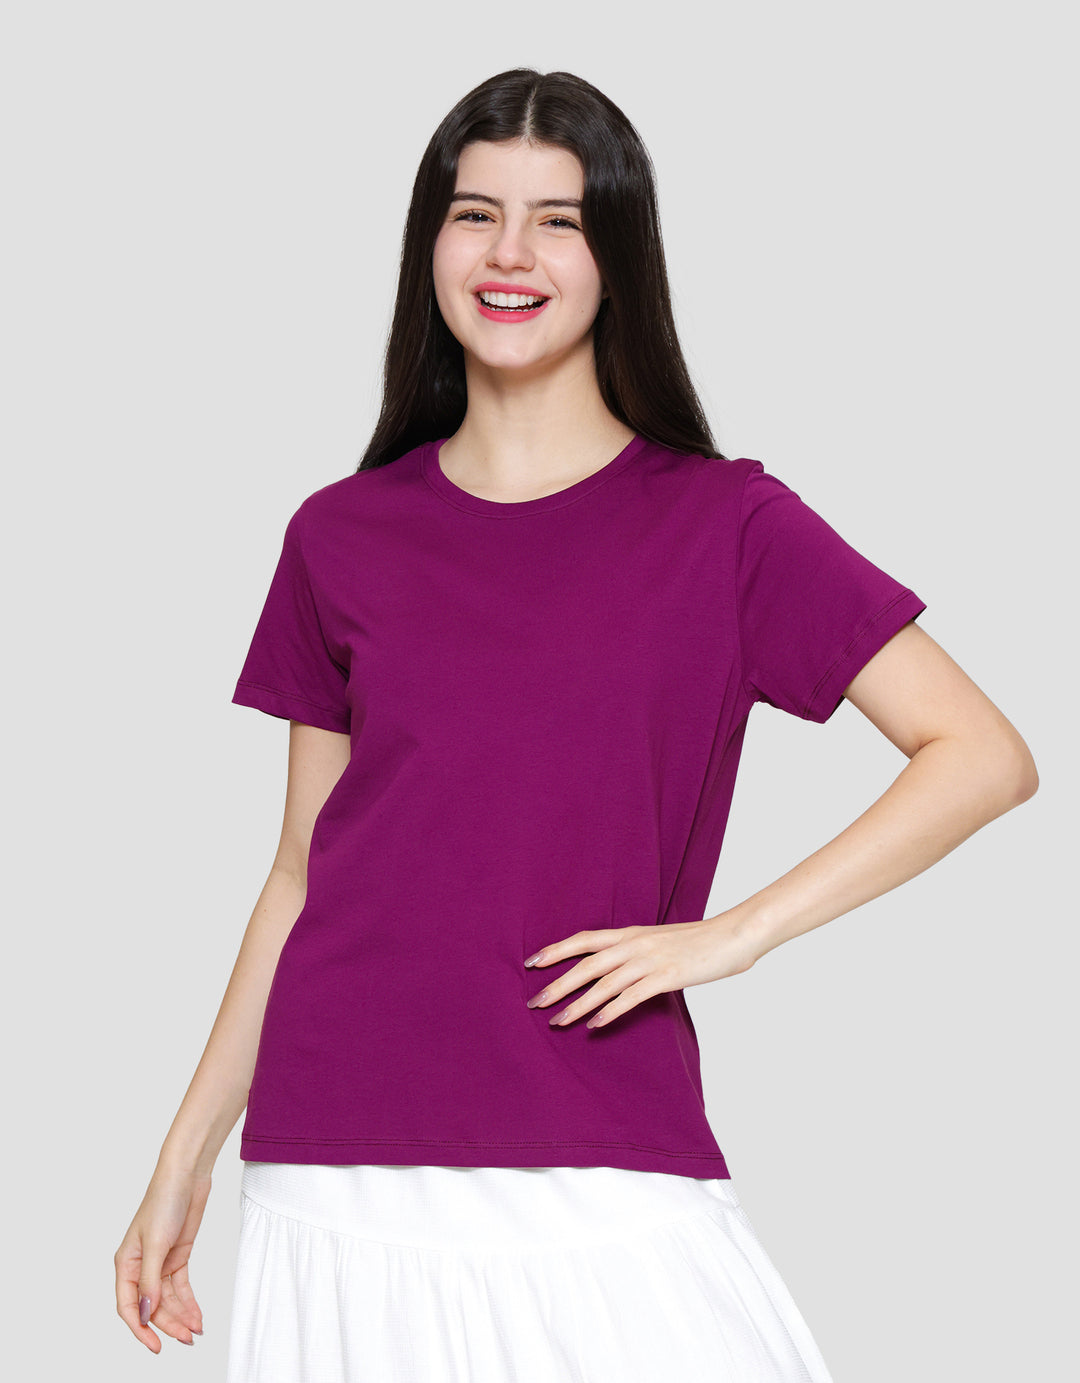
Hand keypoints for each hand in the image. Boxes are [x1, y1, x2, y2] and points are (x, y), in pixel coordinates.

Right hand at [114, 1166, 210, 1351]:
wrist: (187, 1176)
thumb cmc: (164, 1201)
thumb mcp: (156, 1243)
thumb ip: (150, 1279)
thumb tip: (146, 1311)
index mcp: (125, 1263)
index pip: (128, 1305)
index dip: (140, 1328)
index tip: (155, 1346)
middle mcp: (140, 1266)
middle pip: (151, 1306)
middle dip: (168, 1325)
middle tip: (186, 1340)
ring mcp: (160, 1262)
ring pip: (167, 1300)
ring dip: (180, 1316)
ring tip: (195, 1331)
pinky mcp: (178, 1256)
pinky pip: (181, 1288)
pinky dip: (189, 1303)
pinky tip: (197, 1316)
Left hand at [523, 911, 762, 1028]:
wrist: (733, 935)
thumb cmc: (698, 941)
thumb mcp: (659, 940)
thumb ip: (636, 950)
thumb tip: (616, 968)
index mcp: (630, 933)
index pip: (584, 939)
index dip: (556, 950)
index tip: (532, 963)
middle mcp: (634, 944)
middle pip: (586, 965)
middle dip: (557, 984)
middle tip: (534, 1002)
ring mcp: (650, 960)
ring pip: (604, 984)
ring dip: (578, 1004)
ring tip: (558, 1020)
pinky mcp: (667, 976)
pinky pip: (631, 997)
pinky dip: (610, 1012)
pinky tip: (596, 1025)